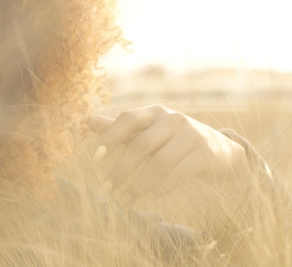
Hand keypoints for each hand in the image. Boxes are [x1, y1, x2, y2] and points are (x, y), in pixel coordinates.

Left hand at [87, 105, 246, 202]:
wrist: (223, 152)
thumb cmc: (174, 141)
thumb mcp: (148, 132)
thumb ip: (120, 129)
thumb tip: (87, 120)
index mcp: (155, 112)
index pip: (128, 118)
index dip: (110, 136)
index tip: (96, 158)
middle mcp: (173, 119)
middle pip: (141, 144)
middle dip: (121, 169)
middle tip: (108, 188)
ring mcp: (192, 135)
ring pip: (159, 162)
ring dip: (139, 184)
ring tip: (125, 199)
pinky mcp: (206, 154)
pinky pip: (178, 173)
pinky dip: (161, 187)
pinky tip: (149, 197)